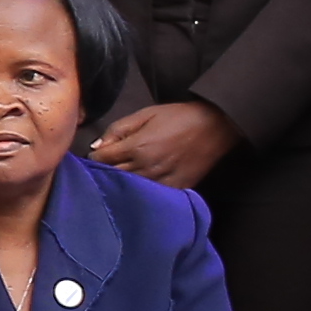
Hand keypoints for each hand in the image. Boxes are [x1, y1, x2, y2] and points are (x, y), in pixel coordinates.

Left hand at [87, 98, 236, 189]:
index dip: (96, 157)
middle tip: (107, 166)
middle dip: (105, 170)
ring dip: (122, 182)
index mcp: (137, 147)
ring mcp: (162, 181)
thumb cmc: (179, 117)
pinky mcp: (176, 189)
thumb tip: (97, 147)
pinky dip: (143, 191)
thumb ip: (118, 129)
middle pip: (112, 175)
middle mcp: (147, 167)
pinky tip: (142, 185)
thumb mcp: (145, 114)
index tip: (98, 156)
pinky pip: (151, 195)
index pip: (101, 160)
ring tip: (123, 175)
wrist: (214, 127)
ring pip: (130, 188)